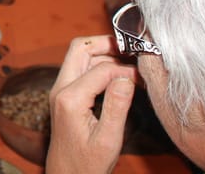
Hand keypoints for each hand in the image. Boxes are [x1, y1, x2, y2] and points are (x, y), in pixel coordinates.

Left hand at [46, 36, 136, 173]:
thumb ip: (117, 107)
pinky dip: (98, 65)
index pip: (102, 68)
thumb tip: (127, 77)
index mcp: (70, 99)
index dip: (126, 69)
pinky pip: (79, 69)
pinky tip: (118, 76)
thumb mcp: (108, 140)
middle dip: (107, 44)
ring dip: (103, 54)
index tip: (144, 76)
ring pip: (79, 56)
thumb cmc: (86, 165)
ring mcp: (60, 90)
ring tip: (130, 64)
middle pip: (80, 48)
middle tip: (132, 52)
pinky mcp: (64, 95)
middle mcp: (60, 89)